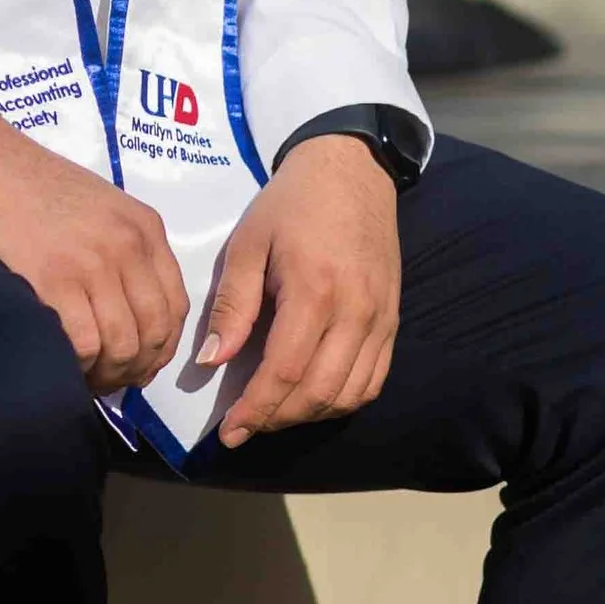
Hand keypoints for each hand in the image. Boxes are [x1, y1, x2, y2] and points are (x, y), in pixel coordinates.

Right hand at [0, 112, 187, 396]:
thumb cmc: (34, 186)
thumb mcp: (103, 208)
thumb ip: (125, 253)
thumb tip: (128, 317)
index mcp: (145, 229)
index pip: (176, 307)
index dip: (162, 348)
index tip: (141, 365)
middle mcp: (128, 247)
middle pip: (154, 333)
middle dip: (136, 369)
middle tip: (110, 380)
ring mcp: (92, 264)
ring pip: (122, 345)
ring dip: (107, 374)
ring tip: (86, 377)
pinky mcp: (54, 281)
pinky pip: (84, 345)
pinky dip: (78, 366)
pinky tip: (64, 364)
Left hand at [205, 135, 399, 449]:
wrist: (352, 171)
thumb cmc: (291, 204)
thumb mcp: (249, 244)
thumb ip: (233, 305)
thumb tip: (212, 361)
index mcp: (314, 290)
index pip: (285, 371)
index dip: (256, 409)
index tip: (228, 433)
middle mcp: (355, 312)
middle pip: (318, 392)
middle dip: (277, 420)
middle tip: (244, 428)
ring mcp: (380, 320)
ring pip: (348, 395)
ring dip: (308, 416)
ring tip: (272, 415)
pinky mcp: (393, 321)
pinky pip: (373, 381)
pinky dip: (341, 401)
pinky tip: (312, 400)